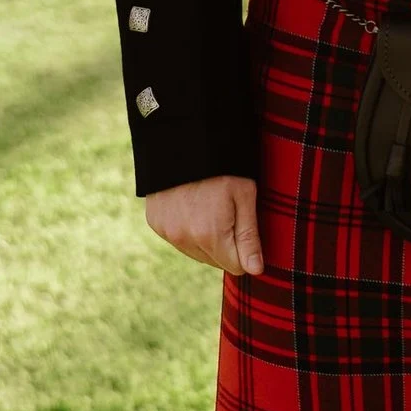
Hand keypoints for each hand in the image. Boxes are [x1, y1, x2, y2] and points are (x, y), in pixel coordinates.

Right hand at [144, 175, 262, 275]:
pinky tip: (192, 208)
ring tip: (209, 209)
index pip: (236, 266)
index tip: (245, 227)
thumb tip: (255, 270)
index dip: (245, 251)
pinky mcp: (156, 224)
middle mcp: (184, 238)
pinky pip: (179, 241)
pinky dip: (188, 231)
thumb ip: (249, 237)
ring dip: (206, 240)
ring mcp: (167, 232)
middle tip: (227, 213)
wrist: (182, 140)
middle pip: (216, 262)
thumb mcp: (244, 197)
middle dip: (226, 245)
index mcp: (210, 234)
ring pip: (197, 254)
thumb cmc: (222, 167)